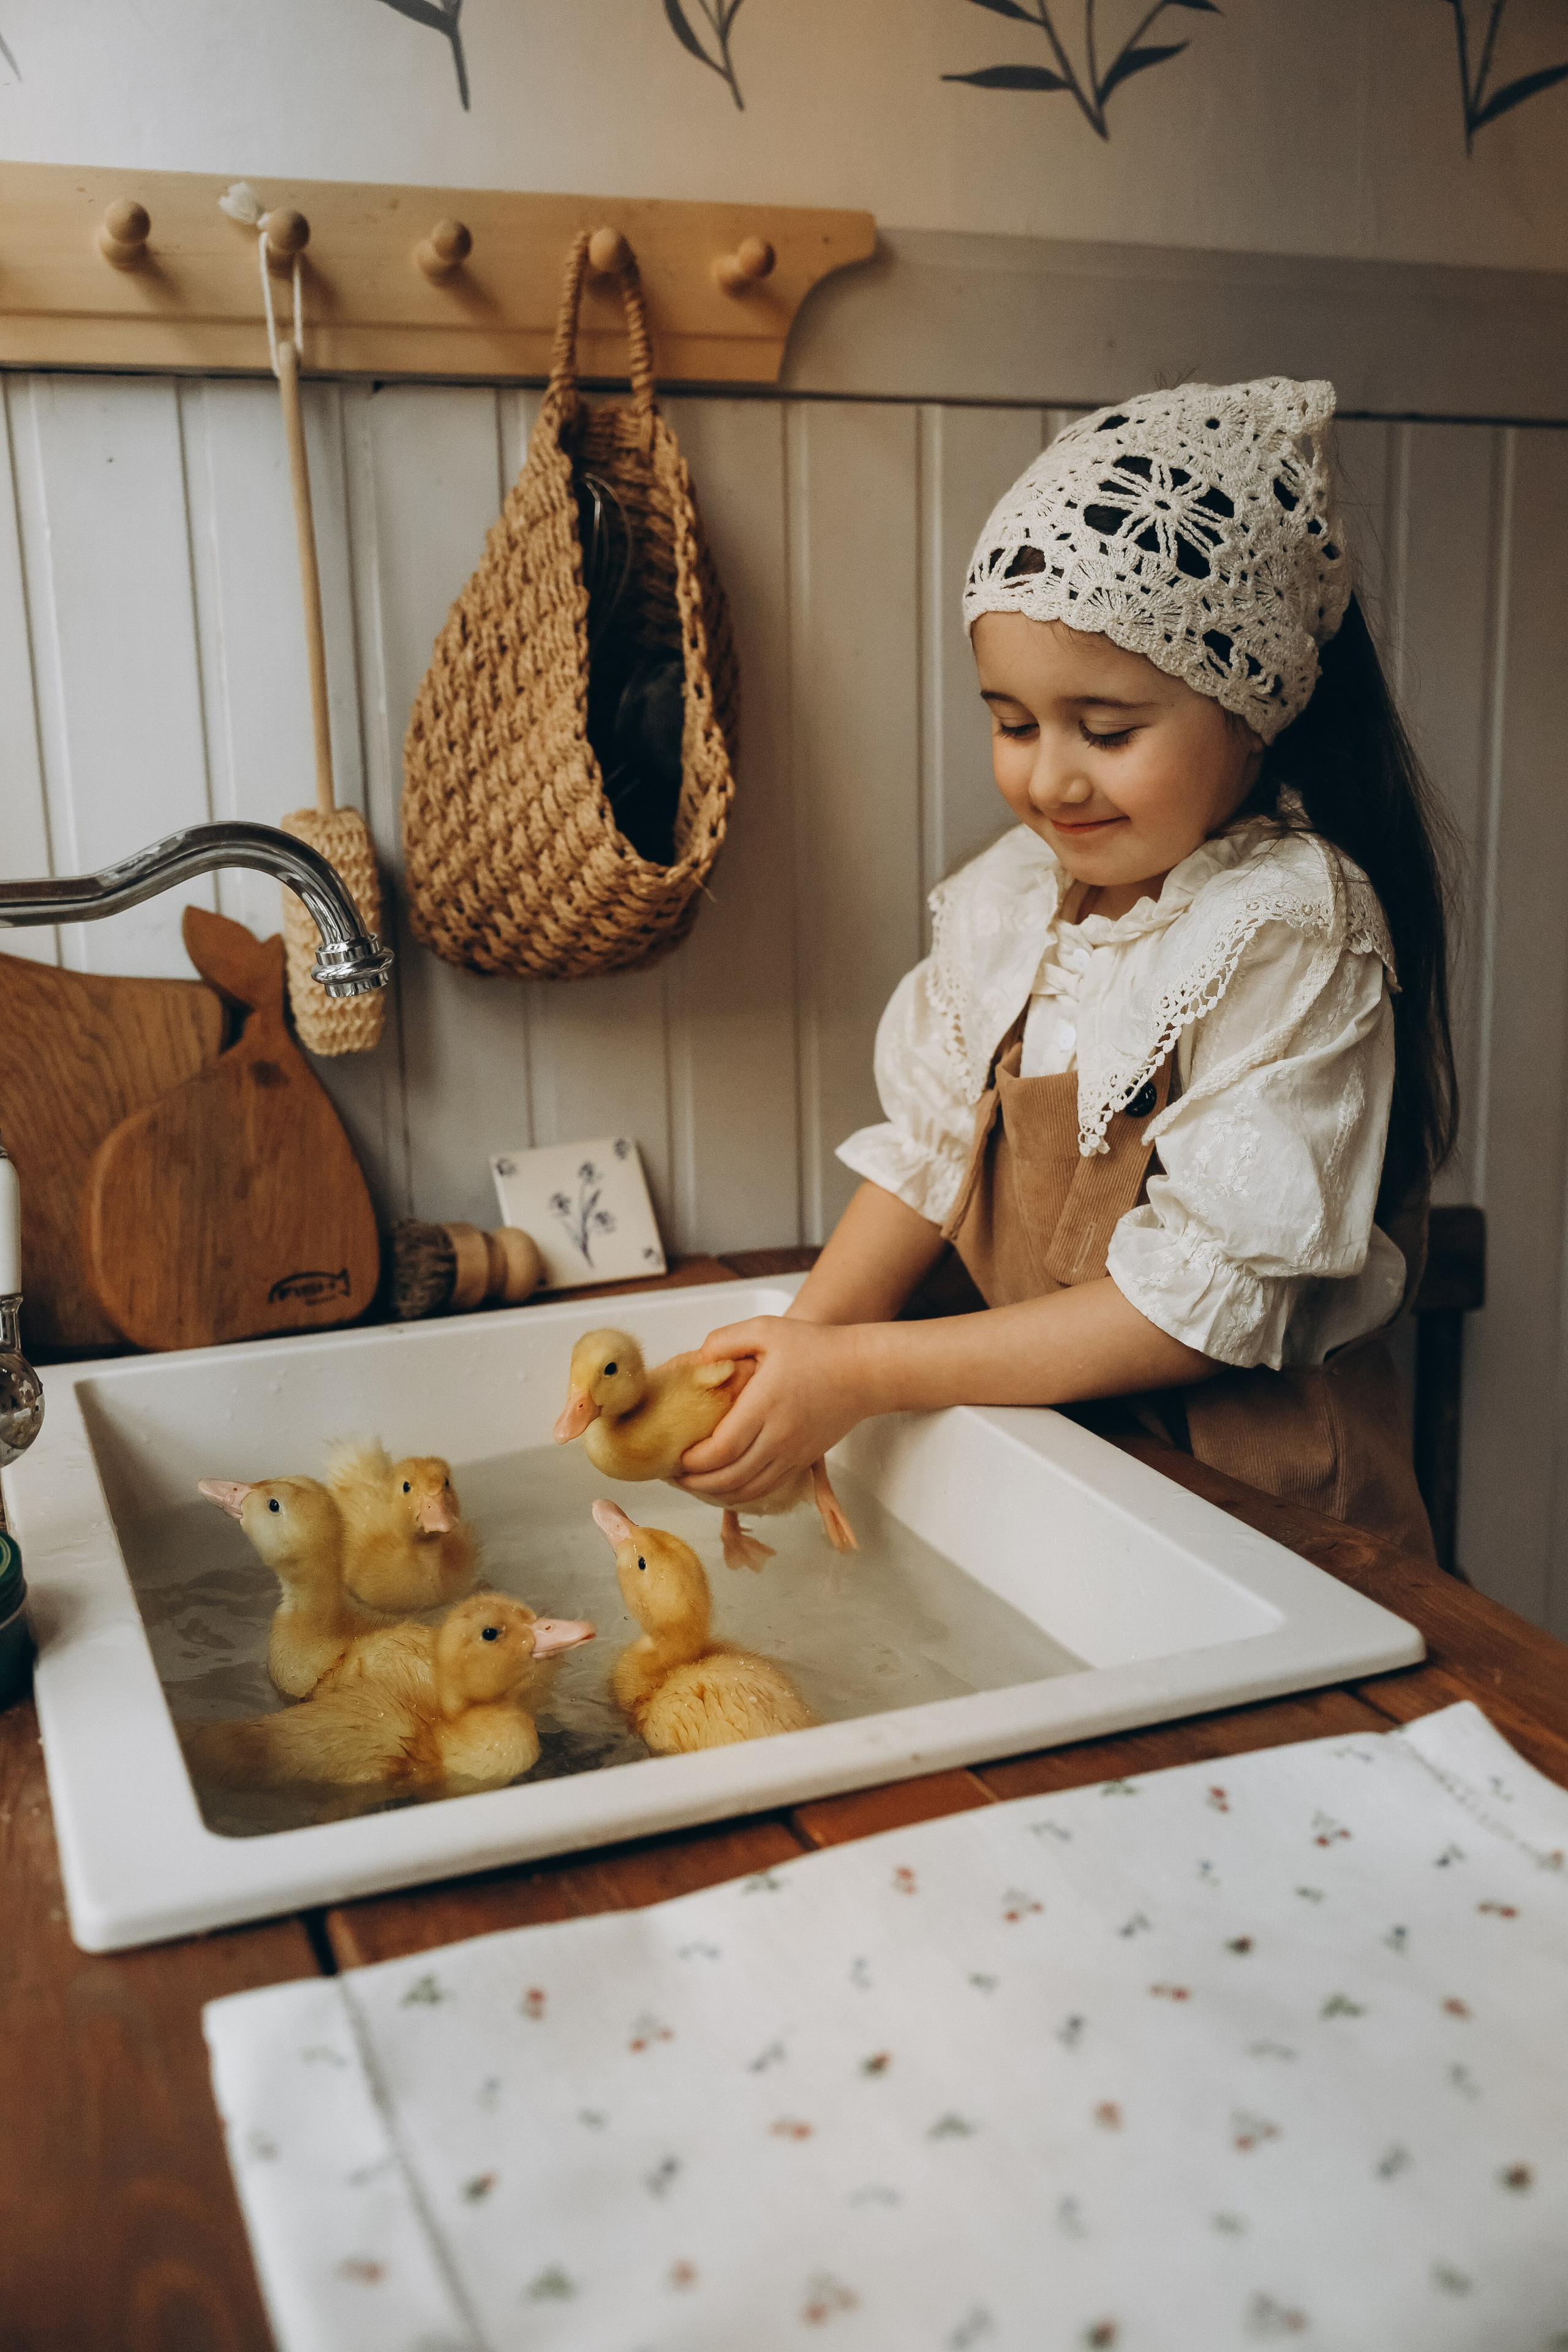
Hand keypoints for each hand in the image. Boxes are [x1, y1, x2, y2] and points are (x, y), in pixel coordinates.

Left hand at [676, 1316, 871, 1502]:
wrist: (863, 1371)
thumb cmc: (816, 1348)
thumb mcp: (767, 1330)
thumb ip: (726, 1339)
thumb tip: (696, 1360)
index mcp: (764, 1405)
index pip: (720, 1450)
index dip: (691, 1461)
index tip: (673, 1454)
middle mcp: (779, 1437)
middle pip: (729, 1478)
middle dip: (695, 1482)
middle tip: (672, 1474)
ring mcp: (792, 1453)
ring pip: (747, 1490)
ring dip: (715, 1493)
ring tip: (693, 1483)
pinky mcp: (803, 1461)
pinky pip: (766, 1489)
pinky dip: (740, 1495)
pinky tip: (724, 1486)